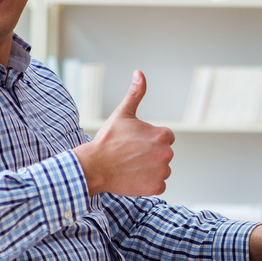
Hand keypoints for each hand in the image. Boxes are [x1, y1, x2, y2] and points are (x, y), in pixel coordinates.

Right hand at [73, 71, 174, 195]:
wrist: (94, 166)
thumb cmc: (108, 139)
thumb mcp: (122, 114)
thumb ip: (135, 94)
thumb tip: (139, 73)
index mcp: (163, 135)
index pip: (164, 137)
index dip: (149, 139)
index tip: (134, 143)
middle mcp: (167, 153)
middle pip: (163, 153)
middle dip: (150, 154)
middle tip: (130, 155)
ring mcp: (163, 172)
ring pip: (161, 169)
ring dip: (150, 169)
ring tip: (130, 166)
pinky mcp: (157, 187)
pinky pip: (158, 185)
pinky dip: (147, 183)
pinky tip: (133, 177)